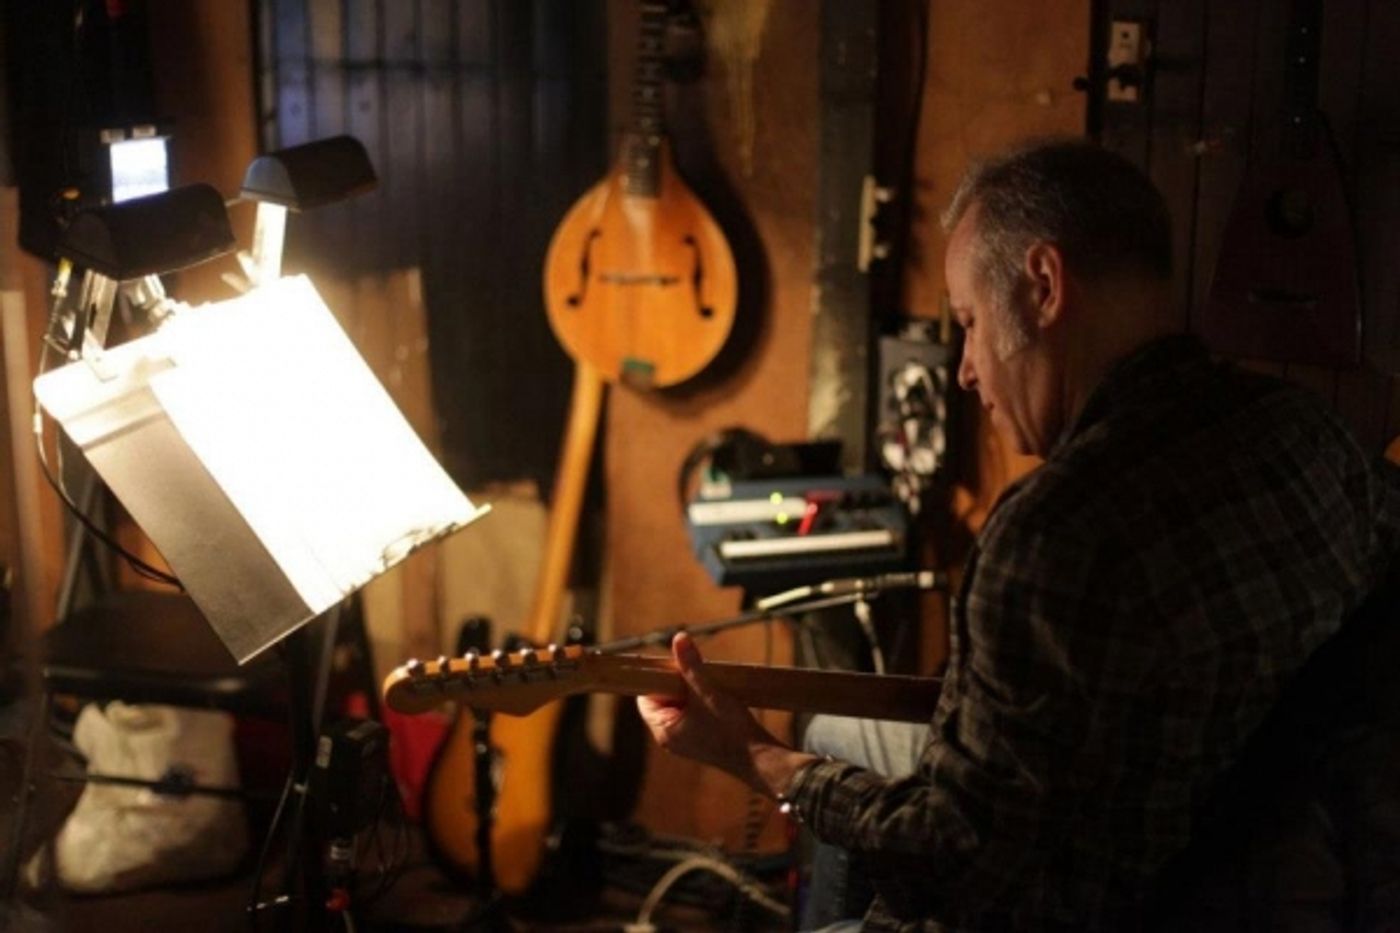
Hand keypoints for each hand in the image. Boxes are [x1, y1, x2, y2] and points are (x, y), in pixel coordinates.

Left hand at [636, 632, 813, 794]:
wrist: (760, 759)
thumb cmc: (731, 730)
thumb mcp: (708, 692)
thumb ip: (691, 665)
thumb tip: (679, 638)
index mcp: (663, 731)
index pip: (645, 697)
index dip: (656, 678)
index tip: (672, 664)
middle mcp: (670, 737)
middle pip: (663, 699)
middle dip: (677, 681)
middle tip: (693, 668)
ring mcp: (686, 739)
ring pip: (681, 705)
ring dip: (692, 689)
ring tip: (707, 679)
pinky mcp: (701, 738)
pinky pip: (693, 713)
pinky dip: (701, 700)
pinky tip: (716, 691)